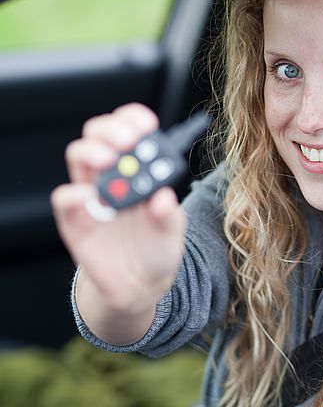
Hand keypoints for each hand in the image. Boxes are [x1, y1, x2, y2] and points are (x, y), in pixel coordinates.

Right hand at [50, 103, 186, 315]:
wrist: (139, 286)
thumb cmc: (157, 251)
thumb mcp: (173, 234)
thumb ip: (171, 216)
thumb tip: (164, 197)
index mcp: (139, 171)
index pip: (130, 131)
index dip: (134, 120)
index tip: (146, 124)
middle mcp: (112, 176)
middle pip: (99, 135)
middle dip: (111, 130)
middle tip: (127, 141)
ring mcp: (91, 195)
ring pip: (79, 156)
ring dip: (92, 151)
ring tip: (108, 161)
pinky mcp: (74, 219)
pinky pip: (65, 198)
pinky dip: (74, 194)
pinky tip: (89, 198)